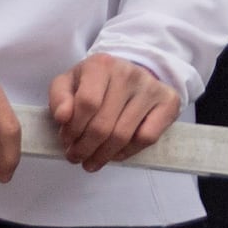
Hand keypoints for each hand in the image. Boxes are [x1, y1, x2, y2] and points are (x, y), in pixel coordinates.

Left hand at [47, 54, 180, 171]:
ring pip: (123, 134)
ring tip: (91, 162)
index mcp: (101, 65)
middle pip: (103, 124)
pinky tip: (116, 154)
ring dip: (103, 155)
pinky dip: (128, 152)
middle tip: (76, 158)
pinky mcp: (169, 101)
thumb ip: (59, 98)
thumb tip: (62, 117)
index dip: (73, 129)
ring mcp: (151, 87)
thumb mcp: (68, 84)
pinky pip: (147, 137)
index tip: (66, 140)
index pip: (87, 103)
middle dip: (85, 148)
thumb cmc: (94, 84)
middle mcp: (129, 73)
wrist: (130, 74)